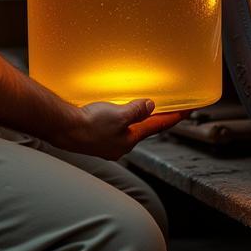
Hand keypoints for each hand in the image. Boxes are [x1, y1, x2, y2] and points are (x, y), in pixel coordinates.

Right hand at [52, 98, 186, 159]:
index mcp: (130, 139)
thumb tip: (151, 106)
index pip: (157, 127)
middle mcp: (120, 145)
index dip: (173, 117)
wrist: (63, 129)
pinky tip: (113, 113)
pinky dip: (120, 119)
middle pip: (144, 130)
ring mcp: (108, 143)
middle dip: (155, 119)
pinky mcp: (95, 137)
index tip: (187, 111)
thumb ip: (136, 110)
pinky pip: (114, 128)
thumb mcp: (119, 115)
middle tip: (166, 108)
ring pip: (128, 129)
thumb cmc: (89, 124)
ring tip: (141, 109)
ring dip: (136, 119)